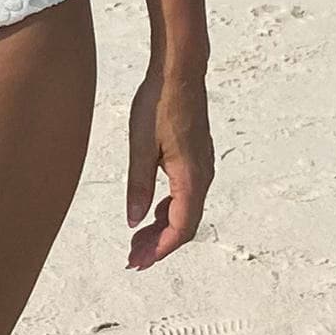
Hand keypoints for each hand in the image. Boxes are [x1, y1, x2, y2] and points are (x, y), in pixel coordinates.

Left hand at [125, 57, 213, 269]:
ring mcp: (202, 167)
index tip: (138, 262)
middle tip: (132, 258)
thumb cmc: (159, 104)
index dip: (160, 249)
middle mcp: (202, 176)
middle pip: (185, 225)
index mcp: (190, 178)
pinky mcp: (196, 158)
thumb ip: (138, 186)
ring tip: (137, 241)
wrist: (180, 72)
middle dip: (159, 245)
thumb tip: (134, 221)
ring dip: (163, 229)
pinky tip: (151, 213)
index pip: (180, 228)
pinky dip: (168, 211)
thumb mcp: (140, 145)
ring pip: (186, 211)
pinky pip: (186, 195)